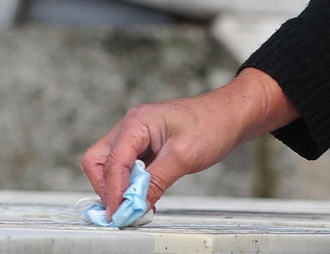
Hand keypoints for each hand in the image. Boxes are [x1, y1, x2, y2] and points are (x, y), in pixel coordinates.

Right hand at [80, 67, 297, 214]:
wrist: (232, 115)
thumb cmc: (212, 125)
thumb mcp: (184, 157)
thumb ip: (156, 182)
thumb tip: (135, 205)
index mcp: (137, 123)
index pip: (111, 162)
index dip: (113, 191)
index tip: (119, 214)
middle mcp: (131, 127)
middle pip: (98, 161)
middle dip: (106, 188)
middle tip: (124, 209)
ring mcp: (137, 136)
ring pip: (110, 166)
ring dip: (120, 188)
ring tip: (138, 206)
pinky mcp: (145, 146)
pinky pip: (127, 168)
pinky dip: (132, 185)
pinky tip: (146, 198)